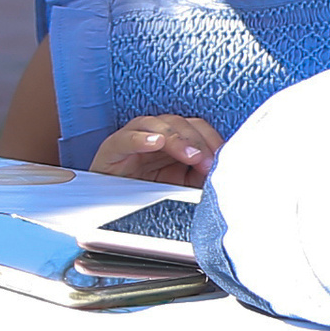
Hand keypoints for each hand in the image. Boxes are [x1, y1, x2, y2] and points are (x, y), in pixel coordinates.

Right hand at [91, 114, 223, 185]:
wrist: (107, 207)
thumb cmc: (144, 195)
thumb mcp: (179, 186)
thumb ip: (198, 177)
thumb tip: (220, 173)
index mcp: (173, 140)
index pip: (197, 127)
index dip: (211, 140)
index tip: (222, 157)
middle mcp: (155, 133)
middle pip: (181, 123)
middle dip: (198, 141)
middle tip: (206, 161)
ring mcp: (134, 138)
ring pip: (158, 124)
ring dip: (178, 139)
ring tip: (190, 155)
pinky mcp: (113, 148)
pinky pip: (127, 138)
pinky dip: (142, 139)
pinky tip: (155, 142)